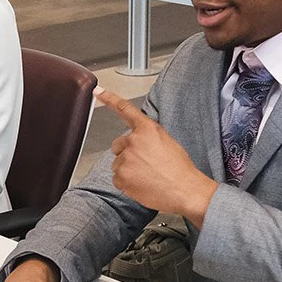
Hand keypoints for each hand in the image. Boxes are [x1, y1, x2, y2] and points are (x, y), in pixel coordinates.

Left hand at [96, 88, 218, 227]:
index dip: (109, 98)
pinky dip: (127, 182)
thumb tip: (138, 141)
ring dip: (128, 168)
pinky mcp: (120, 177)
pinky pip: (117, 178)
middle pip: (118, 145)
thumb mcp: (167, 141)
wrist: (184, 190)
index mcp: (146, 129)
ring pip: (118, 162)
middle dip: (128, 153)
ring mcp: (125, 159)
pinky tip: (142, 183)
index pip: (124, 109)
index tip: (97, 91)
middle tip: (146, 163)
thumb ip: (148, 136)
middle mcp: (133, 141)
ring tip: (147, 175)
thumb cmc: (179, 168)